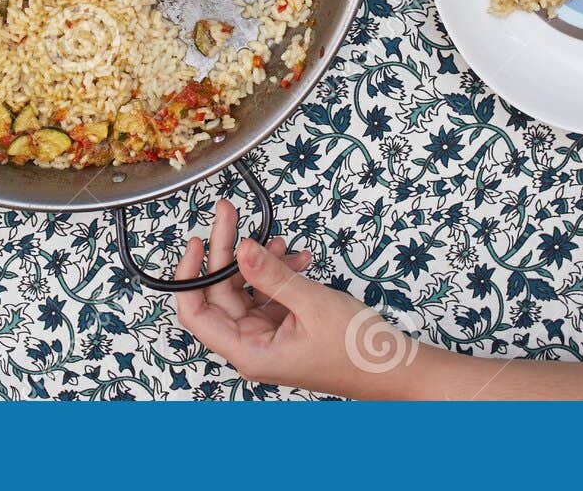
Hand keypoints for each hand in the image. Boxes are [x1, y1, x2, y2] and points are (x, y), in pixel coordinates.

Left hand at [173, 199, 416, 397]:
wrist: (392, 367)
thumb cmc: (357, 352)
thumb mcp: (312, 303)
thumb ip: (272, 275)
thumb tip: (241, 249)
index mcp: (250, 352)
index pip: (196, 314)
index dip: (189, 276)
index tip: (197, 242)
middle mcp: (252, 347)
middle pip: (221, 293)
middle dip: (227, 251)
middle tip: (229, 214)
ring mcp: (267, 337)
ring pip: (245, 289)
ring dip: (258, 260)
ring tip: (276, 240)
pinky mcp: (283, 328)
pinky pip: (268, 293)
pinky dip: (278, 272)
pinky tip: (294, 259)